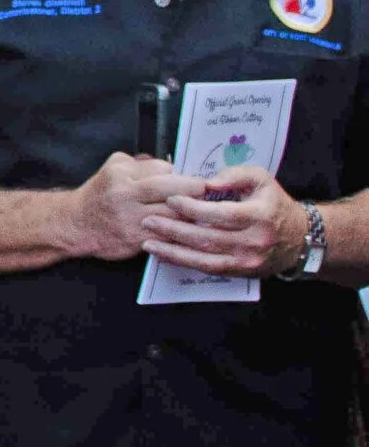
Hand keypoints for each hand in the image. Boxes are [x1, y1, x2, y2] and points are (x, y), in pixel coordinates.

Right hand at [68, 153, 204, 260]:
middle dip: (195, 190)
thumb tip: (172, 167)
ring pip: (174, 213)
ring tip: (197, 211)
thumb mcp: (114, 168)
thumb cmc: (100, 195)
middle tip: (207, 192)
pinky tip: (185, 228)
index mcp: (121, 173)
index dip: (180, 174)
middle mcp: (124, 193)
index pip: (163, 168)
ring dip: (190, 212)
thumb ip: (142, 165)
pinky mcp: (135, 238)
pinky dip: (180, 231)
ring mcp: (130, 217)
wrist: (76, 223)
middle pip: (172, 189)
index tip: (192, 180)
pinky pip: (168, 234)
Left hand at [141, 164, 306, 278]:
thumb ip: (234, 175)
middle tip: (148, 220)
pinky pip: (208, 269)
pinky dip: (184, 262)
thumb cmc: (274, 203)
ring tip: (148, 242)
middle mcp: (253, 241)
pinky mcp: (241, 271)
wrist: (299, 238)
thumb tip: (207, 183)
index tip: (171, 199)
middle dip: (174, 230)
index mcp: (260, 216)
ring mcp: (247, 260)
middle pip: (208, 238)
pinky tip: (164, 255)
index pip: (221, 214)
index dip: (194, 208)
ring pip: (205, 258)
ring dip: (173, 251)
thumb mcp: (261, 180)